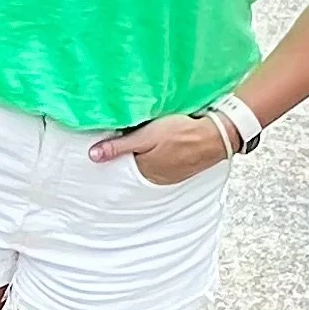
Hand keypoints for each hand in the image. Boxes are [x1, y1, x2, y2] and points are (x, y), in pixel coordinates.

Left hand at [89, 112, 229, 186]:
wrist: (216, 136)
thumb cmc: (181, 132)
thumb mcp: (146, 136)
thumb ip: (119, 146)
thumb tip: (92, 156)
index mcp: (144, 170)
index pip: (120, 164)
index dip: (115, 150)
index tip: (110, 138)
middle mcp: (155, 177)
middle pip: (134, 166)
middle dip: (129, 154)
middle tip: (128, 136)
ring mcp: (169, 175)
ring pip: (149, 165)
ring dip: (145, 154)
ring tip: (144, 139)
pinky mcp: (181, 169)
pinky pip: (163, 164)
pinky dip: (159, 155)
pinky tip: (162, 145)